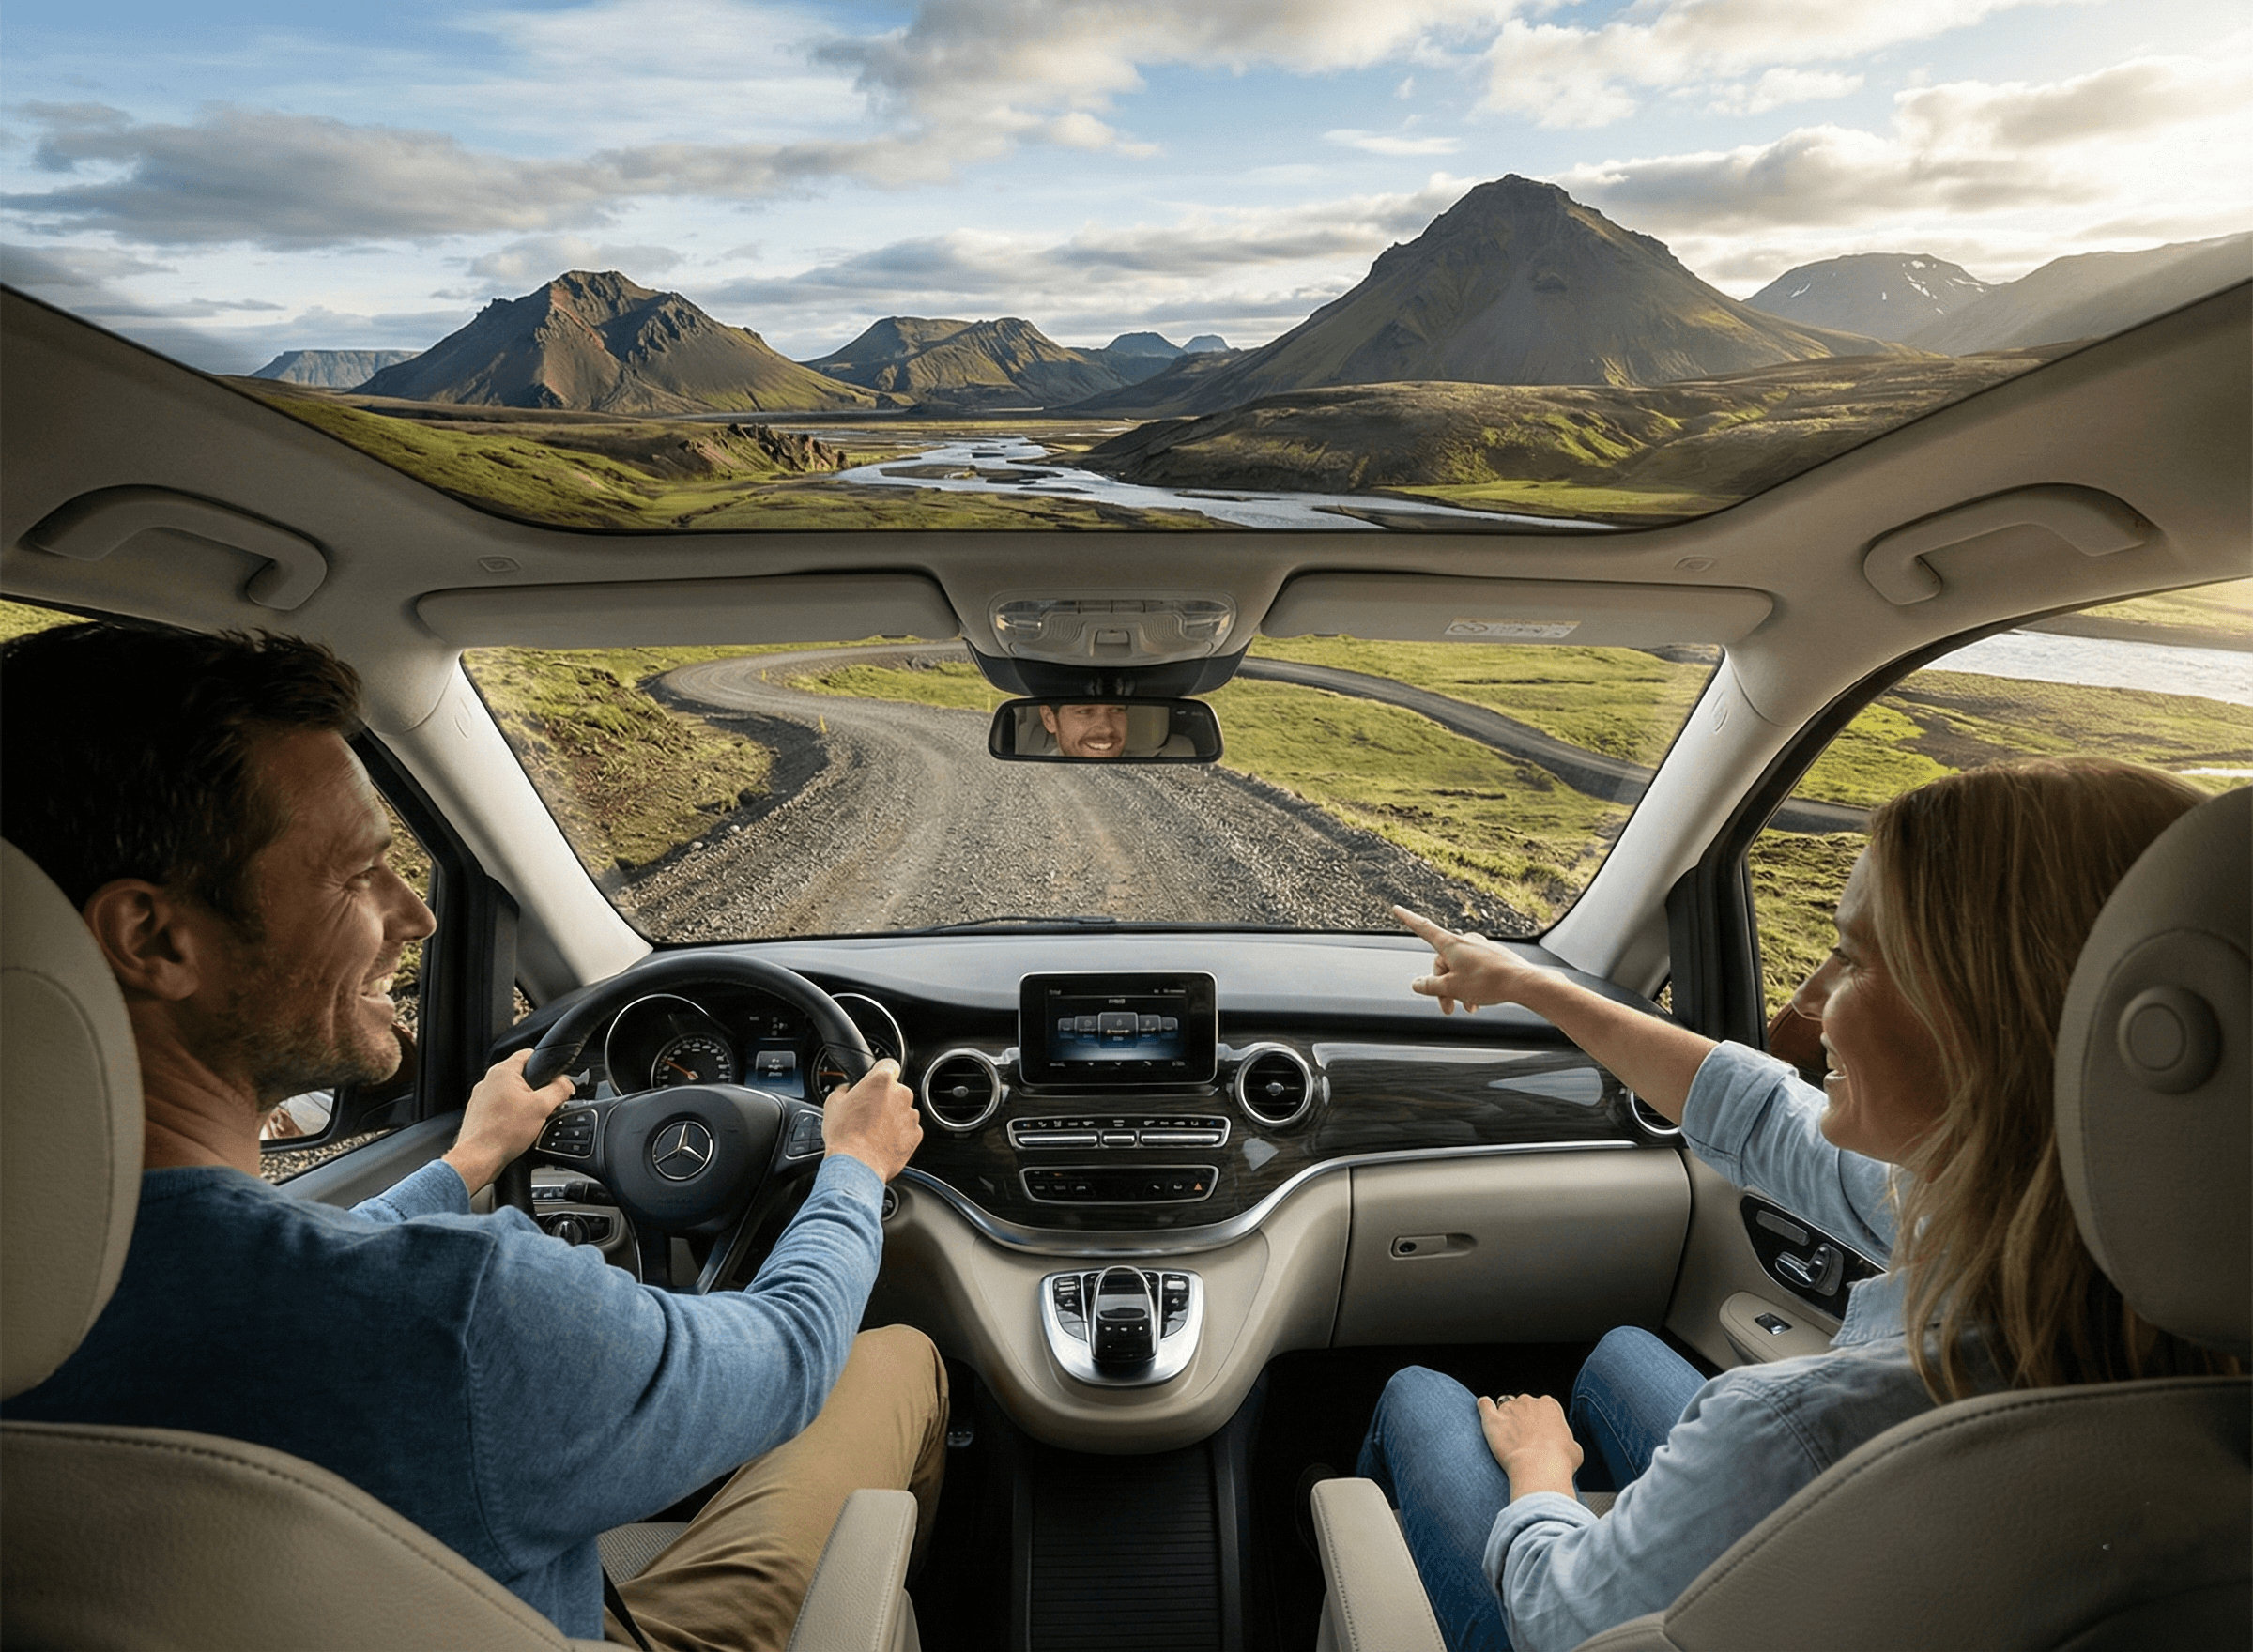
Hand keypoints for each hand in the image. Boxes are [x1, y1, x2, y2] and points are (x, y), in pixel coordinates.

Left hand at [444, 1049, 574, 1197]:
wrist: (478, 1158)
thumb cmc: (502, 1133)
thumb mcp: (542, 1107)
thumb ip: (559, 1090)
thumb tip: (566, 1084)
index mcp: (502, 1072)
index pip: (529, 1054)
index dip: (547, 1065)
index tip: (556, 1079)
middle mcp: (488, 1081)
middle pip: (522, 1076)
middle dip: (537, 1090)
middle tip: (545, 1105)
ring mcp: (481, 1098)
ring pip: (512, 1094)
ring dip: (524, 1105)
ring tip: (529, 1121)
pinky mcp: (479, 1114)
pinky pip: (502, 1109)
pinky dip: (511, 1117)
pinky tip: (517, 1130)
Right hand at [823, 1058, 920, 1181]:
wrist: (857, 1165)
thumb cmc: (845, 1135)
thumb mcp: (833, 1104)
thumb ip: (844, 1090)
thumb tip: (847, 1089)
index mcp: (881, 1081)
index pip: (888, 1064)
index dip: (880, 1072)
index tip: (876, 1081)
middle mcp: (901, 1094)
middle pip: (896, 1090)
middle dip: (885, 1099)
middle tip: (868, 1114)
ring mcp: (911, 1115)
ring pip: (903, 1110)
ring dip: (892, 1117)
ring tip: (874, 1131)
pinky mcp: (916, 1134)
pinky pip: (908, 1129)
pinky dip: (899, 1134)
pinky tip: (883, 1141)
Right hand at [1394, 904, 1537, 1013]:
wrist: (1524, 983)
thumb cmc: (1488, 983)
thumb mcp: (1452, 988)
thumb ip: (1430, 986)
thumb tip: (1415, 984)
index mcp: (1451, 944)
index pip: (1424, 928)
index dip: (1408, 919)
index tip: (1396, 908)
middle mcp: (1465, 941)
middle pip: (1442, 963)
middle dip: (1442, 986)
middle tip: (1447, 1008)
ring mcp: (1481, 947)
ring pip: (1459, 969)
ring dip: (1458, 989)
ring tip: (1466, 1007)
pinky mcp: (1493, 956)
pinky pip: (1474, 970)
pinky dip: (1471, 985)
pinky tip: (1477, 1002)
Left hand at [1477, 1391, 1582, 1499]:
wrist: (1539, 1468)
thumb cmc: (1560, 1461)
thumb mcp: (1575, 1451)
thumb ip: (1568, 1442)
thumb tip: (1566, 1446)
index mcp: (1550, 1406)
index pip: (1544, 1407)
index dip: (1542, 1422)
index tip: (1541, 1436)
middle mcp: (1529, 1402)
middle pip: (1523, 1405)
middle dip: (1523, 1419)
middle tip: (1525, 1440)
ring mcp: (1509, 1408)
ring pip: (1504, 1406)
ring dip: (1506, 1418)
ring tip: (1507, 1435)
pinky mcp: (1492, 1419)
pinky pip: (1484, 1405)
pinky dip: (1484, 1407)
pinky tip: (1485, 1410)